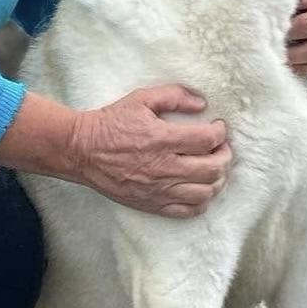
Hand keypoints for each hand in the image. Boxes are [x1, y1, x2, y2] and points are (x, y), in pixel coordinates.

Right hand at [71, 85, 231, 218]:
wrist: (82, 151)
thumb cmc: (111, 123)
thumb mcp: (141, 99)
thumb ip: (173, 96)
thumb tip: (201, 104)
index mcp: (162, 139)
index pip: (208, 140)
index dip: (220, 133)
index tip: (218, 128)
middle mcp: (164, 167)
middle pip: (212, 169)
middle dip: (224, 156)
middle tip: (221, 148)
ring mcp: (159, 189)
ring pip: (205, 192)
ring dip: (216, 180)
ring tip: (212, 168)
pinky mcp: (152, 204)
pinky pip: (187, 211)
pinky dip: (201, 202)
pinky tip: (199, 189)